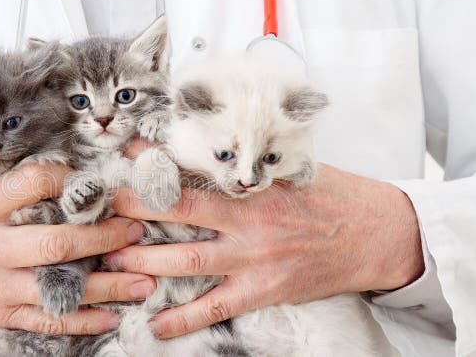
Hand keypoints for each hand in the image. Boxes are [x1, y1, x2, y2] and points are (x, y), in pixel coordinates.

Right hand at [0, 163, 155, 334]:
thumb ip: (5, 187)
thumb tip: (66, 174)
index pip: (31, 183)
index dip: (69, 178)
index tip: (97, 179)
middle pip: (55, 243)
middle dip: (103, 238)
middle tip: (135, 230)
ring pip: (60, 288)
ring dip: (108, 286)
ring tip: (145, 281)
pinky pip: (47, 321)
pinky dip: (82, 320)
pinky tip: (112, 315)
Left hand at [107, 155, 423, 338]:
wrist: (378, 234)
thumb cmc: (332, 196)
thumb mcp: (291, 168)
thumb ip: (249, 166)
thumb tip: (208, 150)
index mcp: (253, 187)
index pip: (193, 171)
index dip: (155, 164)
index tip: (124, 155)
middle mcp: (247, 221)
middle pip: (178, 214)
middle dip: (134, 211)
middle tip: (97, 210)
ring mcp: (253, 259)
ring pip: (187, 261)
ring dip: (145, 261)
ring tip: (109, 261)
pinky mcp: (263, 290)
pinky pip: (216, 307)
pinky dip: (184, 318)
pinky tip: (154, 325)